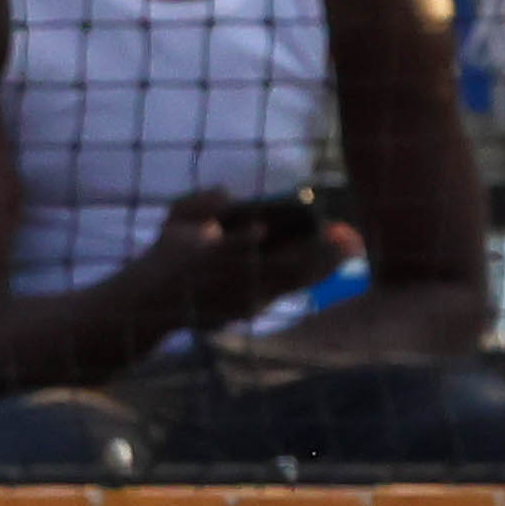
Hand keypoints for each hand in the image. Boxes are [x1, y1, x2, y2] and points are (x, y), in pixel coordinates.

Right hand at [144, 184, 350, 334]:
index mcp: (207, 256)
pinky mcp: (249, 311)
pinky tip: (329, 263)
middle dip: (314, 254)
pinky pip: (286, 290)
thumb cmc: (167, 254)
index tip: (270, 228)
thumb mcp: (174, 219)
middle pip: (278, 268)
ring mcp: (241, 299)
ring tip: (348, 249)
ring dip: (321, 267)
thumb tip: (229, 195)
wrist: (156, 305)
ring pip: (289, 283)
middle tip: (345, 238)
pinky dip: (309, 277)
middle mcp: (230, 281)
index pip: (234, 248)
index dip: (248, 241)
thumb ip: (200, 202)